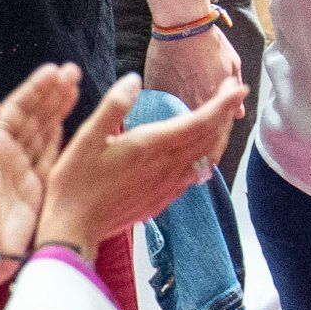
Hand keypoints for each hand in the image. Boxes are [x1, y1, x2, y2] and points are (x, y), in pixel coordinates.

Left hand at [0, 66, 74, 302]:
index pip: (18, 111)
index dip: (35, 90)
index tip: (53, 71)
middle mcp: (11, 155)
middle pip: (36, 117)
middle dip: (53, 93)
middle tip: (73, 70)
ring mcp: (27, 171)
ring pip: (47, 132)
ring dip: (60, 108)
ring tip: (76, 85)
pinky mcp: (40, 189)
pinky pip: (53, 156)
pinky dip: (61, 136)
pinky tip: (70, 120)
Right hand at [37, 68, 247, 254]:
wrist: (73, 230)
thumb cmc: (74, 183)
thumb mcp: (86, 138)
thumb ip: (113, 106)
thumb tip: (134, 79)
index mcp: (150, 147)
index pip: (200, 122)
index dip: (222, 104)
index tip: (237, 87)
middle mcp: (166, 167)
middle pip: (210, 138)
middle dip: (226, 112)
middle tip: (233, 90)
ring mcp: (168, 186)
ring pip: (207, 157)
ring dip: (220, 134)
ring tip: (223, 114)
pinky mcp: (163, 199)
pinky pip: (197, 173)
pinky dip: (208, 155)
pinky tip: (203, 149)